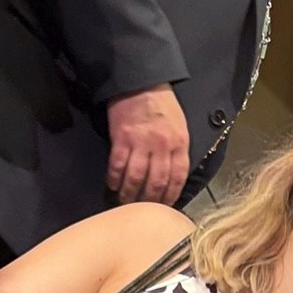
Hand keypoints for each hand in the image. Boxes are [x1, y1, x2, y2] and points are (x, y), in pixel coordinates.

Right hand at [106, 85, 190, 204]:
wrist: (141, 83)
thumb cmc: (162, 105)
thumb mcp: (180, 126)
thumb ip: (177, 150)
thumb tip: (172, 174)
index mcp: (179, 143)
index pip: (178, 177)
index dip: (172, 195)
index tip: (166, 207)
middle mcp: (161, 146)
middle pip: (157, 181)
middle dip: (151, 199)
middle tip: (144, 210)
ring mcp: (141, 143)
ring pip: (136, 177)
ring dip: (130, 193)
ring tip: (126, 202)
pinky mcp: (122, 138)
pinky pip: (118, 165)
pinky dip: (115, 178)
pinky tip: (113, 185)